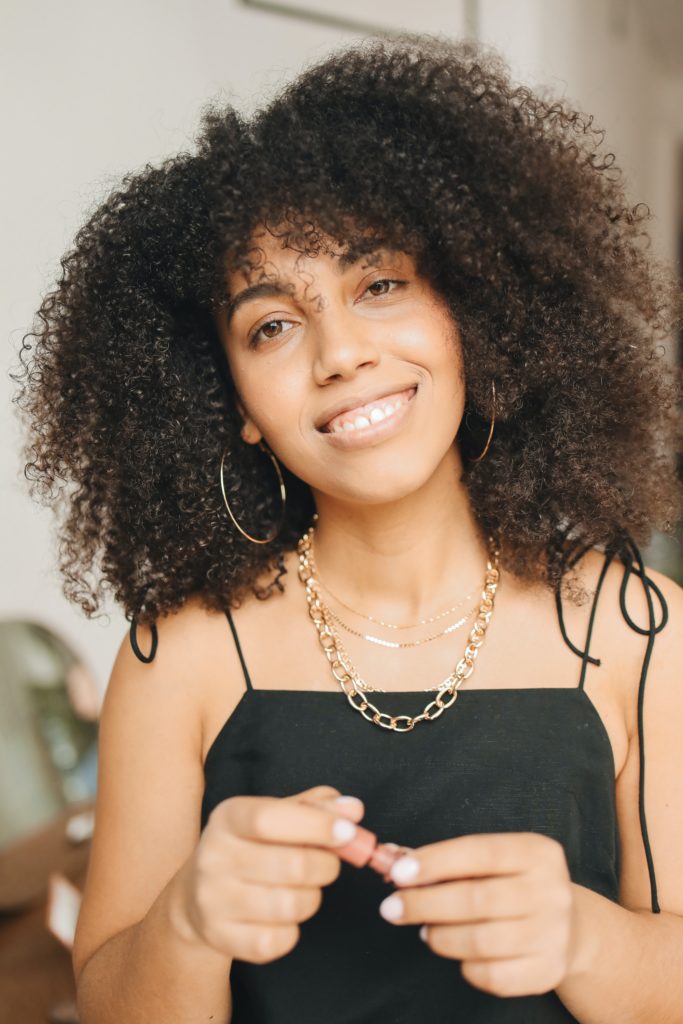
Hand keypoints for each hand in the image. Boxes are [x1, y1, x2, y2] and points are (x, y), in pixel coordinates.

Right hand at [175, 785, 364, 963]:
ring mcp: (213, 899)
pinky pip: (277, 941)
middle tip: (329, 864)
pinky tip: (284, 916)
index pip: (270, 818)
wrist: (197, 893)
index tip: (348, 833)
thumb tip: (353, 810)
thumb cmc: (251, 845)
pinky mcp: (220, 936)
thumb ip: (317, 807)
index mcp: (228, 816)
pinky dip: (293, 930)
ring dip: (312, 898)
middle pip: (292, 866)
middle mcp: (214, 856)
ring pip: (290, 905)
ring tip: (305, 889)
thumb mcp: (277, 815)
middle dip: (326, 866)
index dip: (316, 825)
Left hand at [378, 832, 576, 996]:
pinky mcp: (547, 971)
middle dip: (425, 904)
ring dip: (440, 936)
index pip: (480, 852)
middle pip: (477, 899)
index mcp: (537, 853)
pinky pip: (493, 975)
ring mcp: (554, 934)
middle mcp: (551, 891)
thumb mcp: (492, 861)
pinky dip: (465, 966)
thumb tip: (393, 861)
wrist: (570, 927)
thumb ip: (446, 861)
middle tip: (391, 908)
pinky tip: (458, 953)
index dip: (436, 862)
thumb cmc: (514, 885)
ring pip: (481, 940)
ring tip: (425, 930)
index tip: (398, 873)